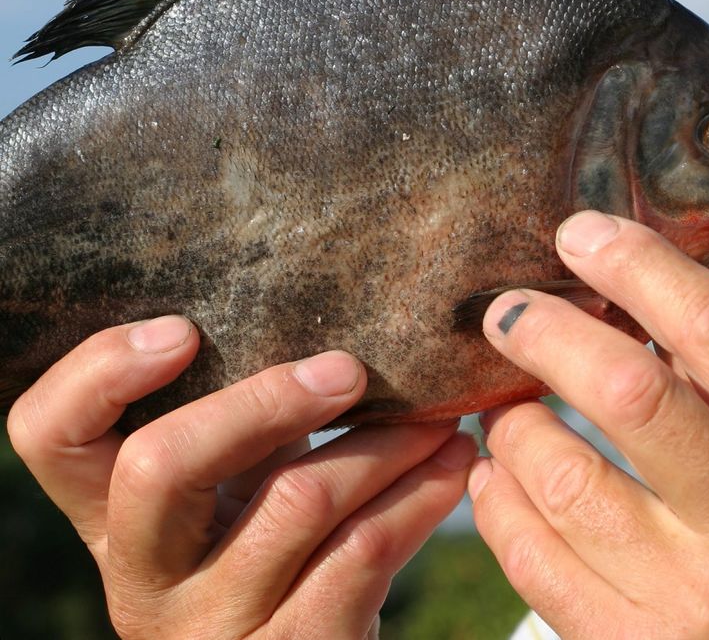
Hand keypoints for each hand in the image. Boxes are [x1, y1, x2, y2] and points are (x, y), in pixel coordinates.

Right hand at [6, 317, 475, 639]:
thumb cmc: (282, 554)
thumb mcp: (239, 492)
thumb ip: (247, 424)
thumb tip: (336, 306)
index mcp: (114, 517)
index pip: (51, 437)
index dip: (97, 374)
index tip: (182, 328)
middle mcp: (144, 576)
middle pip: (162, 464)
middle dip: (265, 400)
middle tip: (349, 368)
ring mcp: (214, 622)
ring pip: (295, 502)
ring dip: (384, 445)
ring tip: (439, 416)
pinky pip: (364, 552)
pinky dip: (421, 495)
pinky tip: (453, 464)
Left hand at [469, 211, 708, 637]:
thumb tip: (617, 288)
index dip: (640, 265)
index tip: (579, 233)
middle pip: (631, 395)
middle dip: (549, 332)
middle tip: (509, 311)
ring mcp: (697, 608)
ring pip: (564, 479)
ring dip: (514, 422)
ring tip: (507, 404)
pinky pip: (533, 562)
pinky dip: (499, 502)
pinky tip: (499, 475)